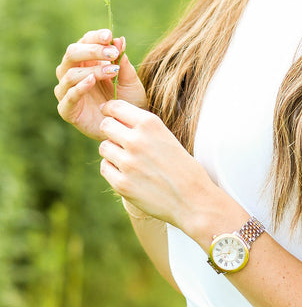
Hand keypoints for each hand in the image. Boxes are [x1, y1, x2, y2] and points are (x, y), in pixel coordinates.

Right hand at [55, 29, 146, 139]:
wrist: (130, 127)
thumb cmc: (129, 101)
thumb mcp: (130, 80)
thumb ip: (123, 62)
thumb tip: (119, 40)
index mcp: (87, 61)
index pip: (84, 42)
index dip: (95, 37)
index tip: (109, 35)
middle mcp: (73, 73)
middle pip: (71, 53)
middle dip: (92, 50)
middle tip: (112, 53)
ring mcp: (67, 92)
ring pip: (69, 73)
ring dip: (91, 69)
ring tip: (111, 71)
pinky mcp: (67, 110)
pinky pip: (68, 96)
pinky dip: (79, 87)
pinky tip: (92, 81)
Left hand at [98, 99, 214, 231]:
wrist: (192, 199)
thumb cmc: (181, 167)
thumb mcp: (165, 137)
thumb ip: (142, 127)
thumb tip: (114, 119)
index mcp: (150, 124)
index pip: (116, 107)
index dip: (109, 109)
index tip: (108, 114)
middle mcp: (136, 140)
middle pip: (105, 126)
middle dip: (111, 131)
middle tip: (120, 140)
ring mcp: (127, 162)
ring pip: (104, 147)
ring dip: (112, 151)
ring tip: (129, 159)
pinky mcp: (121, 184)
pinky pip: (105, 167)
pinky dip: (113, 169)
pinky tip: (128, 173)